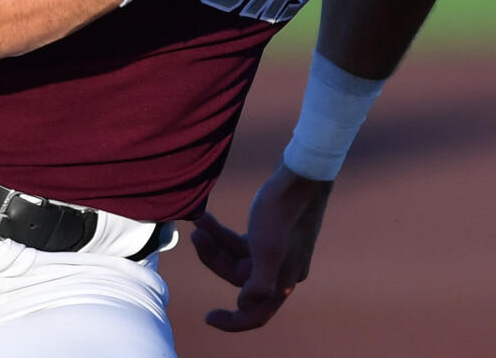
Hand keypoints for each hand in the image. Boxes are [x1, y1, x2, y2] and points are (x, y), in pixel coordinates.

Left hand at [190, 164, 332, 331]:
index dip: (233, 321)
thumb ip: (259, 283)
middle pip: (238, 276)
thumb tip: (246, 304)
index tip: (207, 317)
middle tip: (195, 235)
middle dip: (214, 258)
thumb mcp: (268, 248)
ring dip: (214, 242)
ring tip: (198, 222)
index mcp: (283, 279)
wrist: (300, 174)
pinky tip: (207, 220)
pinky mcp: (270, 231)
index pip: (256, 313)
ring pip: (236, 256)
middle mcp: (281, 269)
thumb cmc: (282, 211)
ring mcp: (276, 250)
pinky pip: (240, 241)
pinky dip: (222, 232)